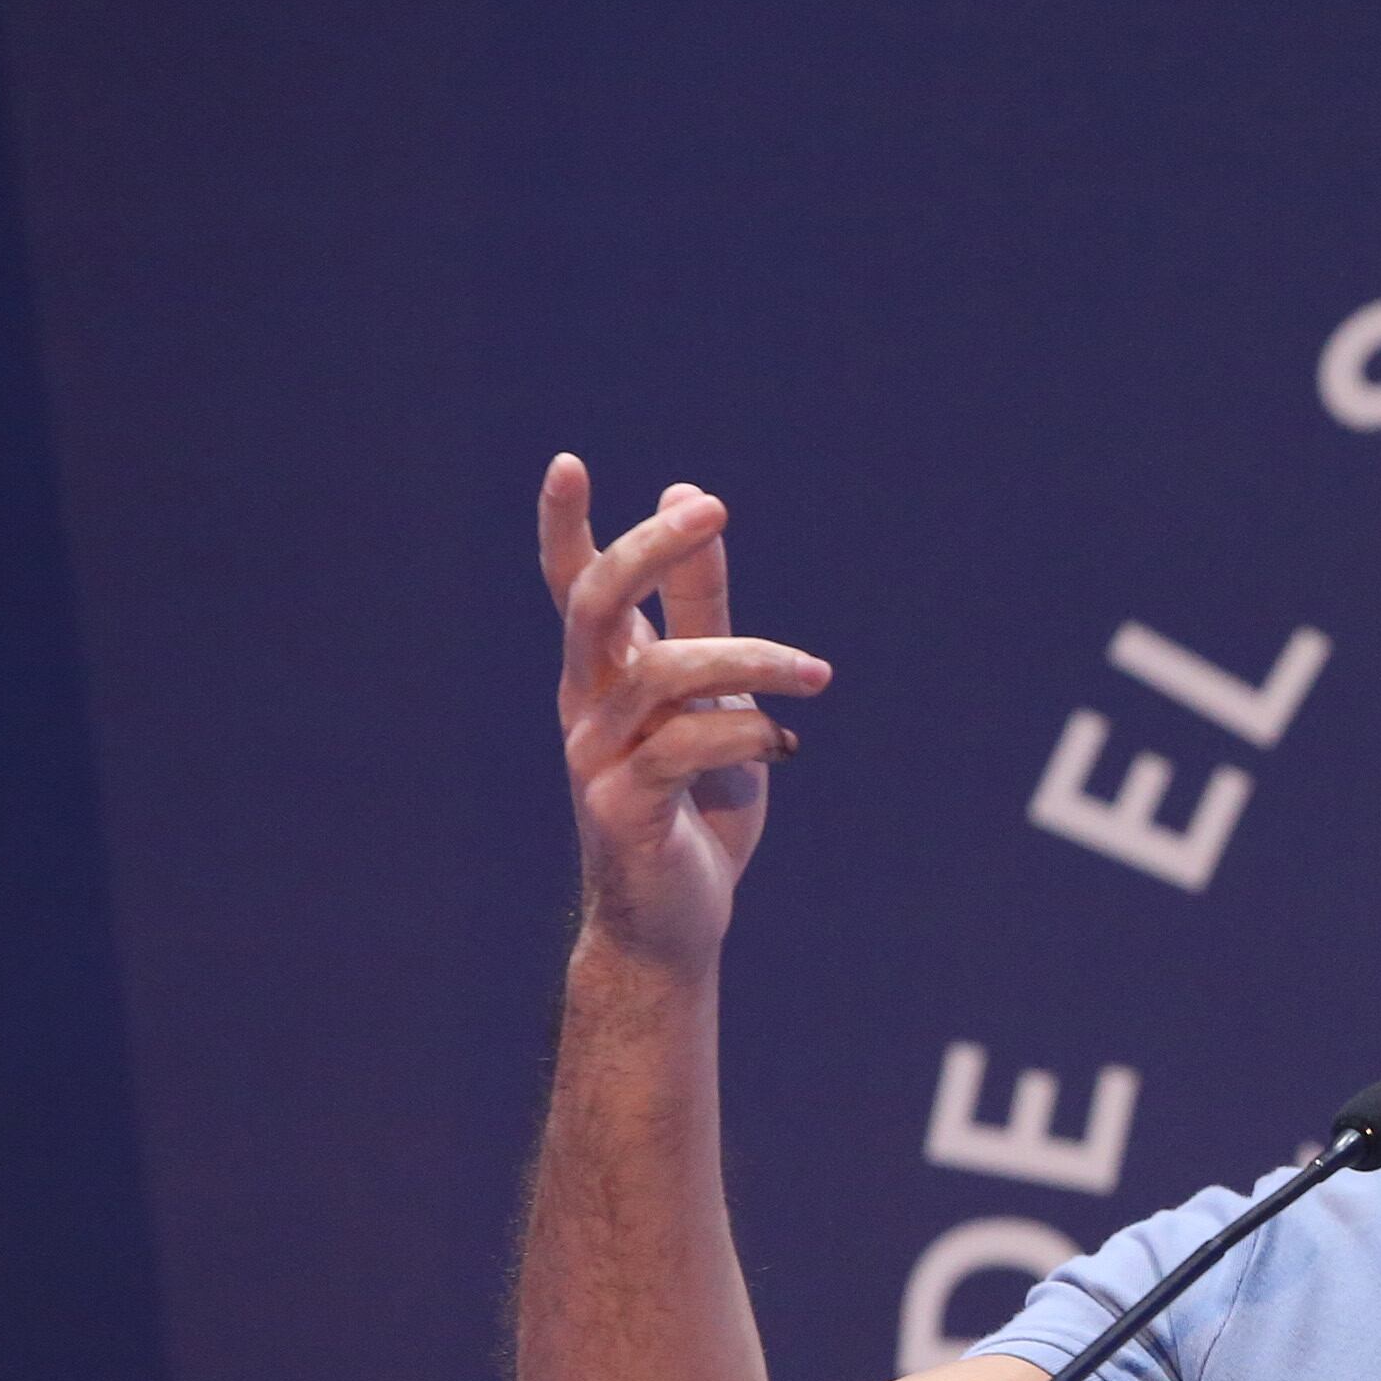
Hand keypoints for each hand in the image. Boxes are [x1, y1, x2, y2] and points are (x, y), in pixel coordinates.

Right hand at [539, 454, 830, 971]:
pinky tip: (781, 748)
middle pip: (595, 605)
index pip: (571, 586)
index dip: (563, 526)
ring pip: (665, 673)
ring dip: (753, 661)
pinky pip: (688, 745)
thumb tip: (691, 499)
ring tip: (817, 676)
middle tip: (713, 511)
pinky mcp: (621, 807)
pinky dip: (748, 735)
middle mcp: (585, 706)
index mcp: (604, 673)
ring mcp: (595, 757)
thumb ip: (702, 606)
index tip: (570, 462)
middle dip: (650, 550)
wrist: (675, 918)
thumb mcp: (711, 691)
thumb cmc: (696, 802)